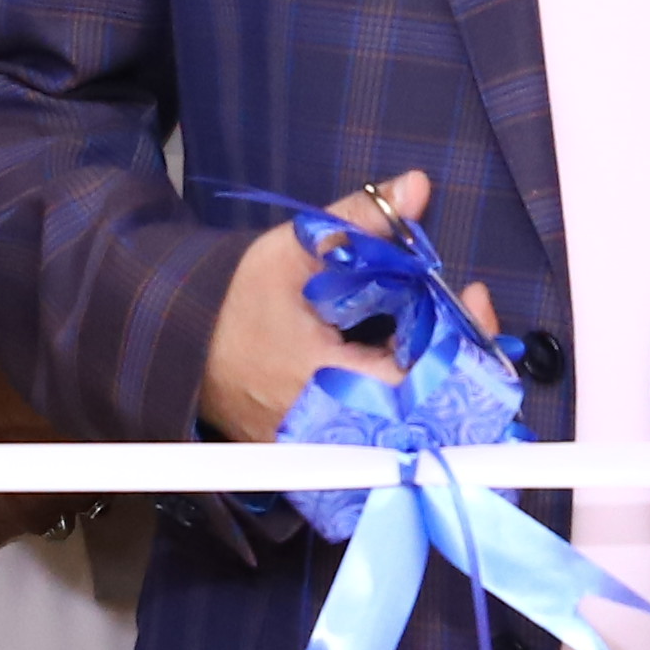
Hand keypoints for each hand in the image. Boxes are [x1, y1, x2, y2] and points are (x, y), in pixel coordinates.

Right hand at [199, 172, 460, 443]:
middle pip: (432, 417)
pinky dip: (410, 410)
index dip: (464, 342)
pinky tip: (412, 370)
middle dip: (463, 364)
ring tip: (442, 335)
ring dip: (440, 386)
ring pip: (413, 434)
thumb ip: (360, 222)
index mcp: (327, 386)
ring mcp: (325, 457)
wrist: (178, 347)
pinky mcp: (320, 464)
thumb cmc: (233, 301)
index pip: (425, 383)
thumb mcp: (293, 251)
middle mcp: (331, 436)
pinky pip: (384, 445)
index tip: (472, 294)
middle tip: (468, 313)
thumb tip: (417, 186)